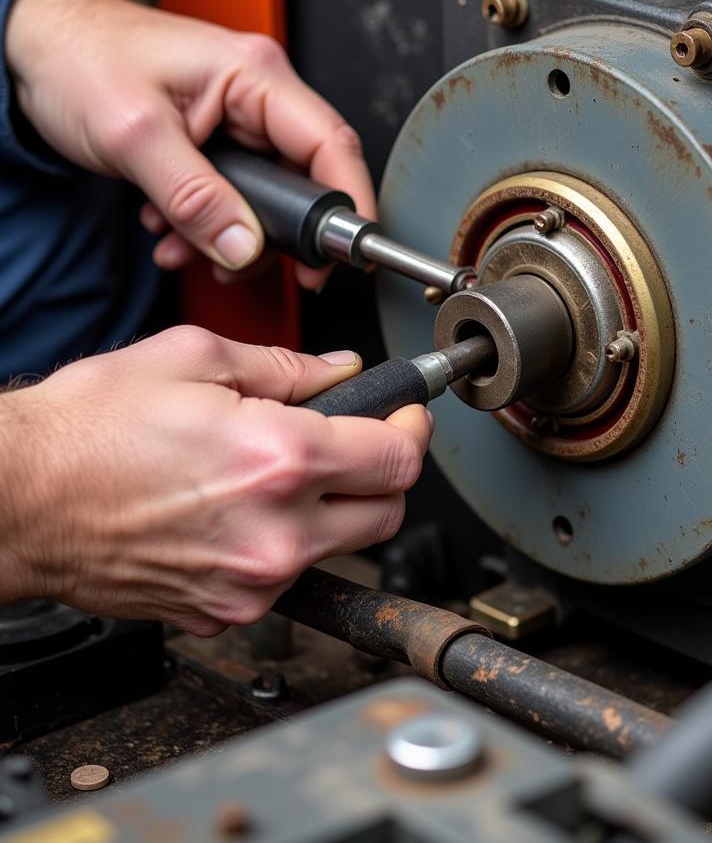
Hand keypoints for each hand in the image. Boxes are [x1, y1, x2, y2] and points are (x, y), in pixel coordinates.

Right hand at [0, 326, 430, 634]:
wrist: (17, 498)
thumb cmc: (89, 429)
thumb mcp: (195, 360)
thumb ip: (288, 366)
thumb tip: (341, 370)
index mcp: (280, 460)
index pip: (398, 458)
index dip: (411, 429)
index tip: (404, 417)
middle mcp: (277, 532)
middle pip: (387, 512)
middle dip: (384, 473)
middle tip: (358, 442)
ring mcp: (252, 583)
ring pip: (342, 548)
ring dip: (335, 509)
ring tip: (283, 474)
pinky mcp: (225, 612)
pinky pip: (289, 578)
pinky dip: (287, 544)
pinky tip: (245, 512)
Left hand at [4, 0, 374, 288]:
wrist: (35, 45)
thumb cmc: (78, 56)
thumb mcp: (134, 134)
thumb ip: (194, 197)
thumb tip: (243, 245)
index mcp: (255, 74)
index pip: (332, 144)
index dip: (348, 204)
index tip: (347, 254)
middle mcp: (259, 94)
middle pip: (307, 178)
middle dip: (276, 233)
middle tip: (251, 261)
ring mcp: (242, 118)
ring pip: (272, 197)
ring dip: (234, 234)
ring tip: (185, 244)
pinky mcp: (222, 140)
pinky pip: (241, 195)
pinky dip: (213, 223)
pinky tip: (175, 228)